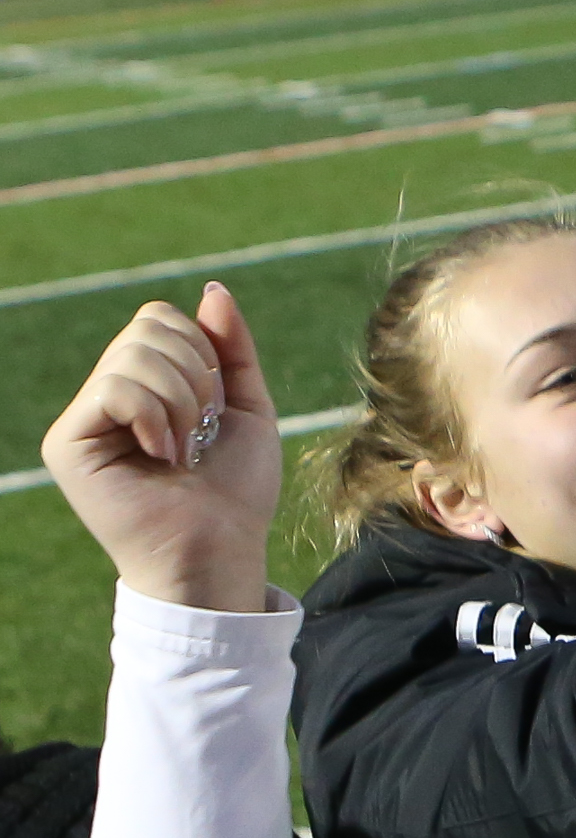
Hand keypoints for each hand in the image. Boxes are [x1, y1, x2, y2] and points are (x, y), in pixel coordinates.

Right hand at [45, 284, 281, 614]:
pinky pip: (112, 387)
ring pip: (132, 355)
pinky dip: (154, 416)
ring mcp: (83, 418)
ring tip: (183, 448)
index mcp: (144, 384)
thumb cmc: (236, 489)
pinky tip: (163, 454)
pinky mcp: (67, 443)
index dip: (201, 348)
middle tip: (200, 429)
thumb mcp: (246, 406)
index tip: (216, 404)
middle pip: (145, 328)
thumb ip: (230, 348)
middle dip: (195, 373)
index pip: (158, 319)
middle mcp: (105, 396)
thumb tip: (212, 290)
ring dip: (181, 400)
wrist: (223, 546)